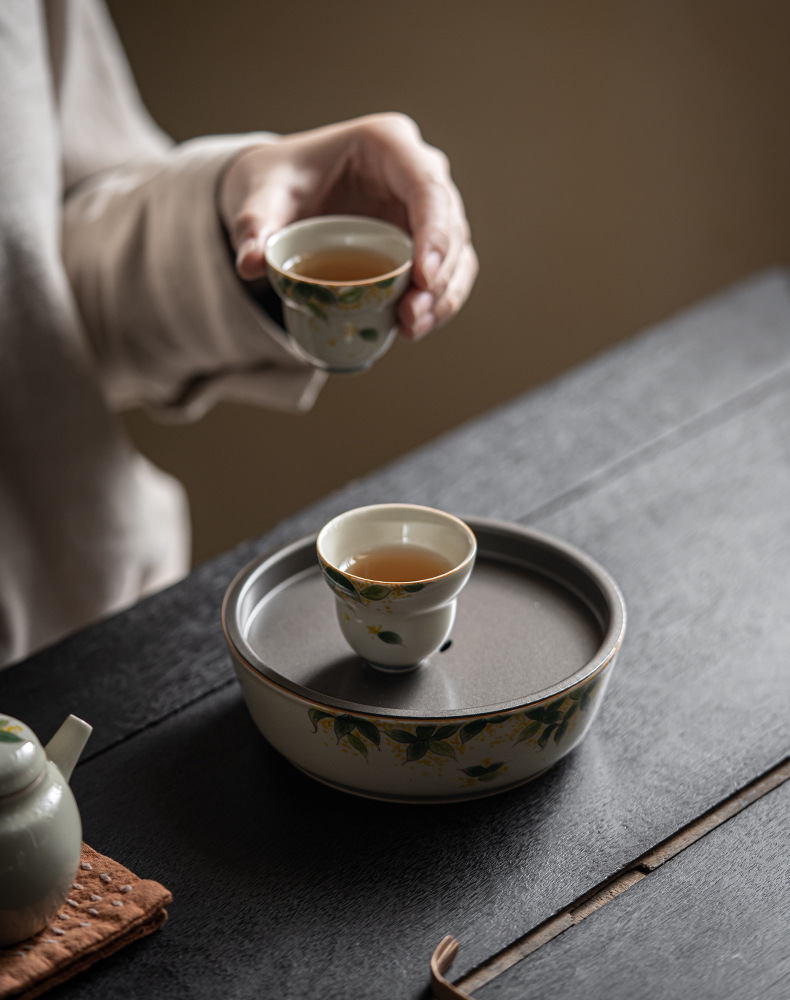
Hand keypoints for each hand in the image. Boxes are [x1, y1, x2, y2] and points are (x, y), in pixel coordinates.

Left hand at [218, 113, 476, 339]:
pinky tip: (412, 329)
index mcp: (387, 144)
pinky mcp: (424, 241)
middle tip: (412, 316)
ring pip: (457, 253)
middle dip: (440, 276)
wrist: (281, 193)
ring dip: (443, 297)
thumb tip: (250, 265)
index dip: (435, 231)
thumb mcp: (260, 195)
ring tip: (411, 330)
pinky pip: (447, 274)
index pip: (427, 185)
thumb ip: (254, 225)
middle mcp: (417, 171)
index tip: (423, 277)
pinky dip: (437, 303)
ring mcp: (425, 209)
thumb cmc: (279, 180)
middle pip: (450, 223)